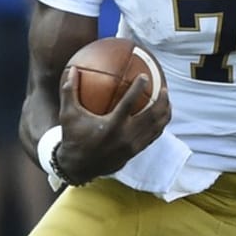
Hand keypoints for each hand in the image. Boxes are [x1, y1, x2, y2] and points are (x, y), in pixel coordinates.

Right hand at [54, 68, 170, 184]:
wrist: (77, 167)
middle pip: (152, 116)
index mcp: (111, 125)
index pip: (130, 103)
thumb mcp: (68, 114)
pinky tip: (159, 118)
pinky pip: (152, 137)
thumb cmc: (72, 137)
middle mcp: (125, 136)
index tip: (145, 76)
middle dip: (162, 101)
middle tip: (165, 88)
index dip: (138, 88)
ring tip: (167, 101)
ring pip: (156, 128)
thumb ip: (70, 91)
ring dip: (165, 114)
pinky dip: (158, 126)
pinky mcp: (134, 153)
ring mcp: (132, 146)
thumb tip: (73, 69)